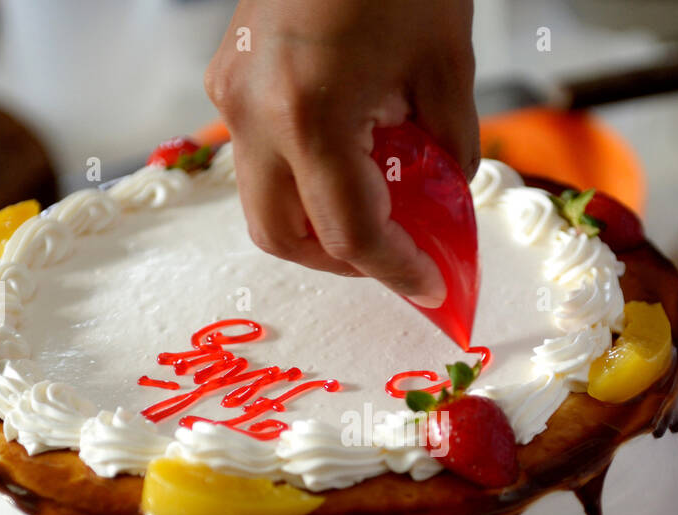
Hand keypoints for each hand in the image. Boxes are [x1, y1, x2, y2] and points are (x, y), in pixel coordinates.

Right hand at [204, 0, 477, 305]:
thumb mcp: (446, 64)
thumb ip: (448, 149)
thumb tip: (445, 204)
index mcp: (309, 114)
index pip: (349, 231)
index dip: (396, 270)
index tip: (435, 287)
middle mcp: (254, 113)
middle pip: (283, 236)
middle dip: (344, 260)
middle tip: (401, 256)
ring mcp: (232, 92)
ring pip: (263, 202)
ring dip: (319, 223)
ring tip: (382, 206)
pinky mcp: (230, 74)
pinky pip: (260, 156)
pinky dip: (303, 179)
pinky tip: (353, 158)